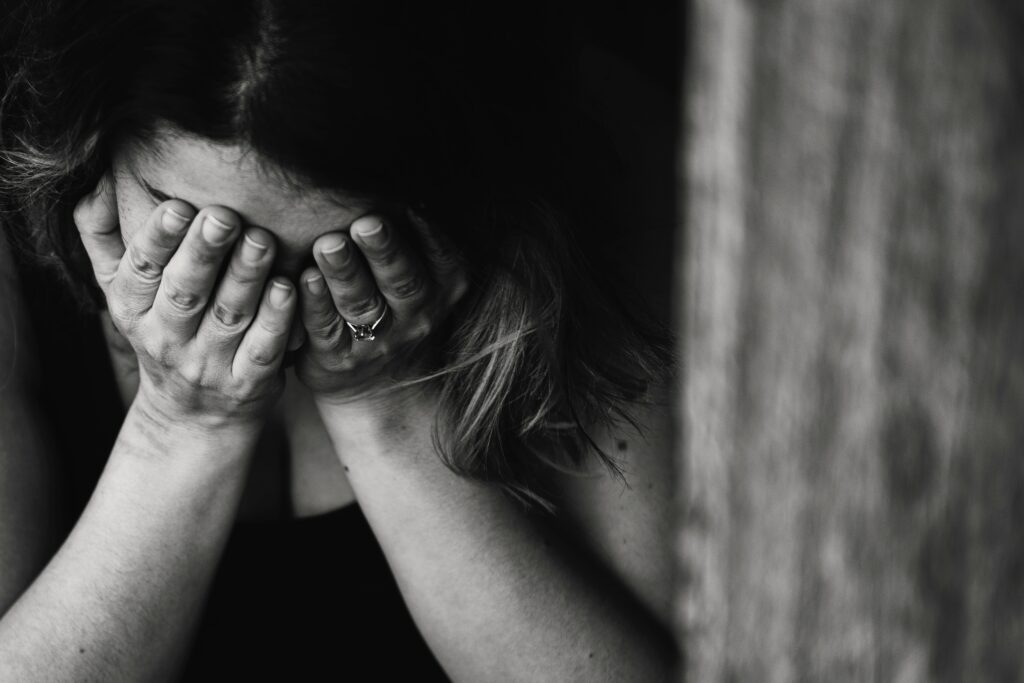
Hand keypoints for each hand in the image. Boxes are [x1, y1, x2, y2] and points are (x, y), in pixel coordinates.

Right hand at [74, 172, 295, 428]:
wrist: (193, 415)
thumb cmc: (162, 330)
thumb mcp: (122, 290)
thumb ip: (103, 236)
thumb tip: (94, 179)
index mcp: (132, 309)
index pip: (141, 270)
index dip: (158, 239)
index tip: (177, 206)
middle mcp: (166, 339)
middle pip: (185, 292)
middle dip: (204, 253)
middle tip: (225, 216)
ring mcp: (208, 365)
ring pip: (228, 316)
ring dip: (246, 277)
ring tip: (262, 240)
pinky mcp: (247, 383)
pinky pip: (263, 349)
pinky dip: (276, 320)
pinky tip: (288, 288)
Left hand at [295, 210, 467, 403]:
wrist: (383, 386)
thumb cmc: (396, 306)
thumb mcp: (423, 275)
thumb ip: (411, 234)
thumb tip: (389, 173)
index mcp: (442, 286)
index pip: (439, 257)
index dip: (425, 233)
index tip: (409, 205)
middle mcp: (417, 315)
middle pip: (402, 281)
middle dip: (384, 251)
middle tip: (366, 223)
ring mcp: (379, 341)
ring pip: (361, 304)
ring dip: (344, 273)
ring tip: (329, 245)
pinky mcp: (339, 358)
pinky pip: (326, 329)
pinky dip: (315, 304)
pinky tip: (304, 280)